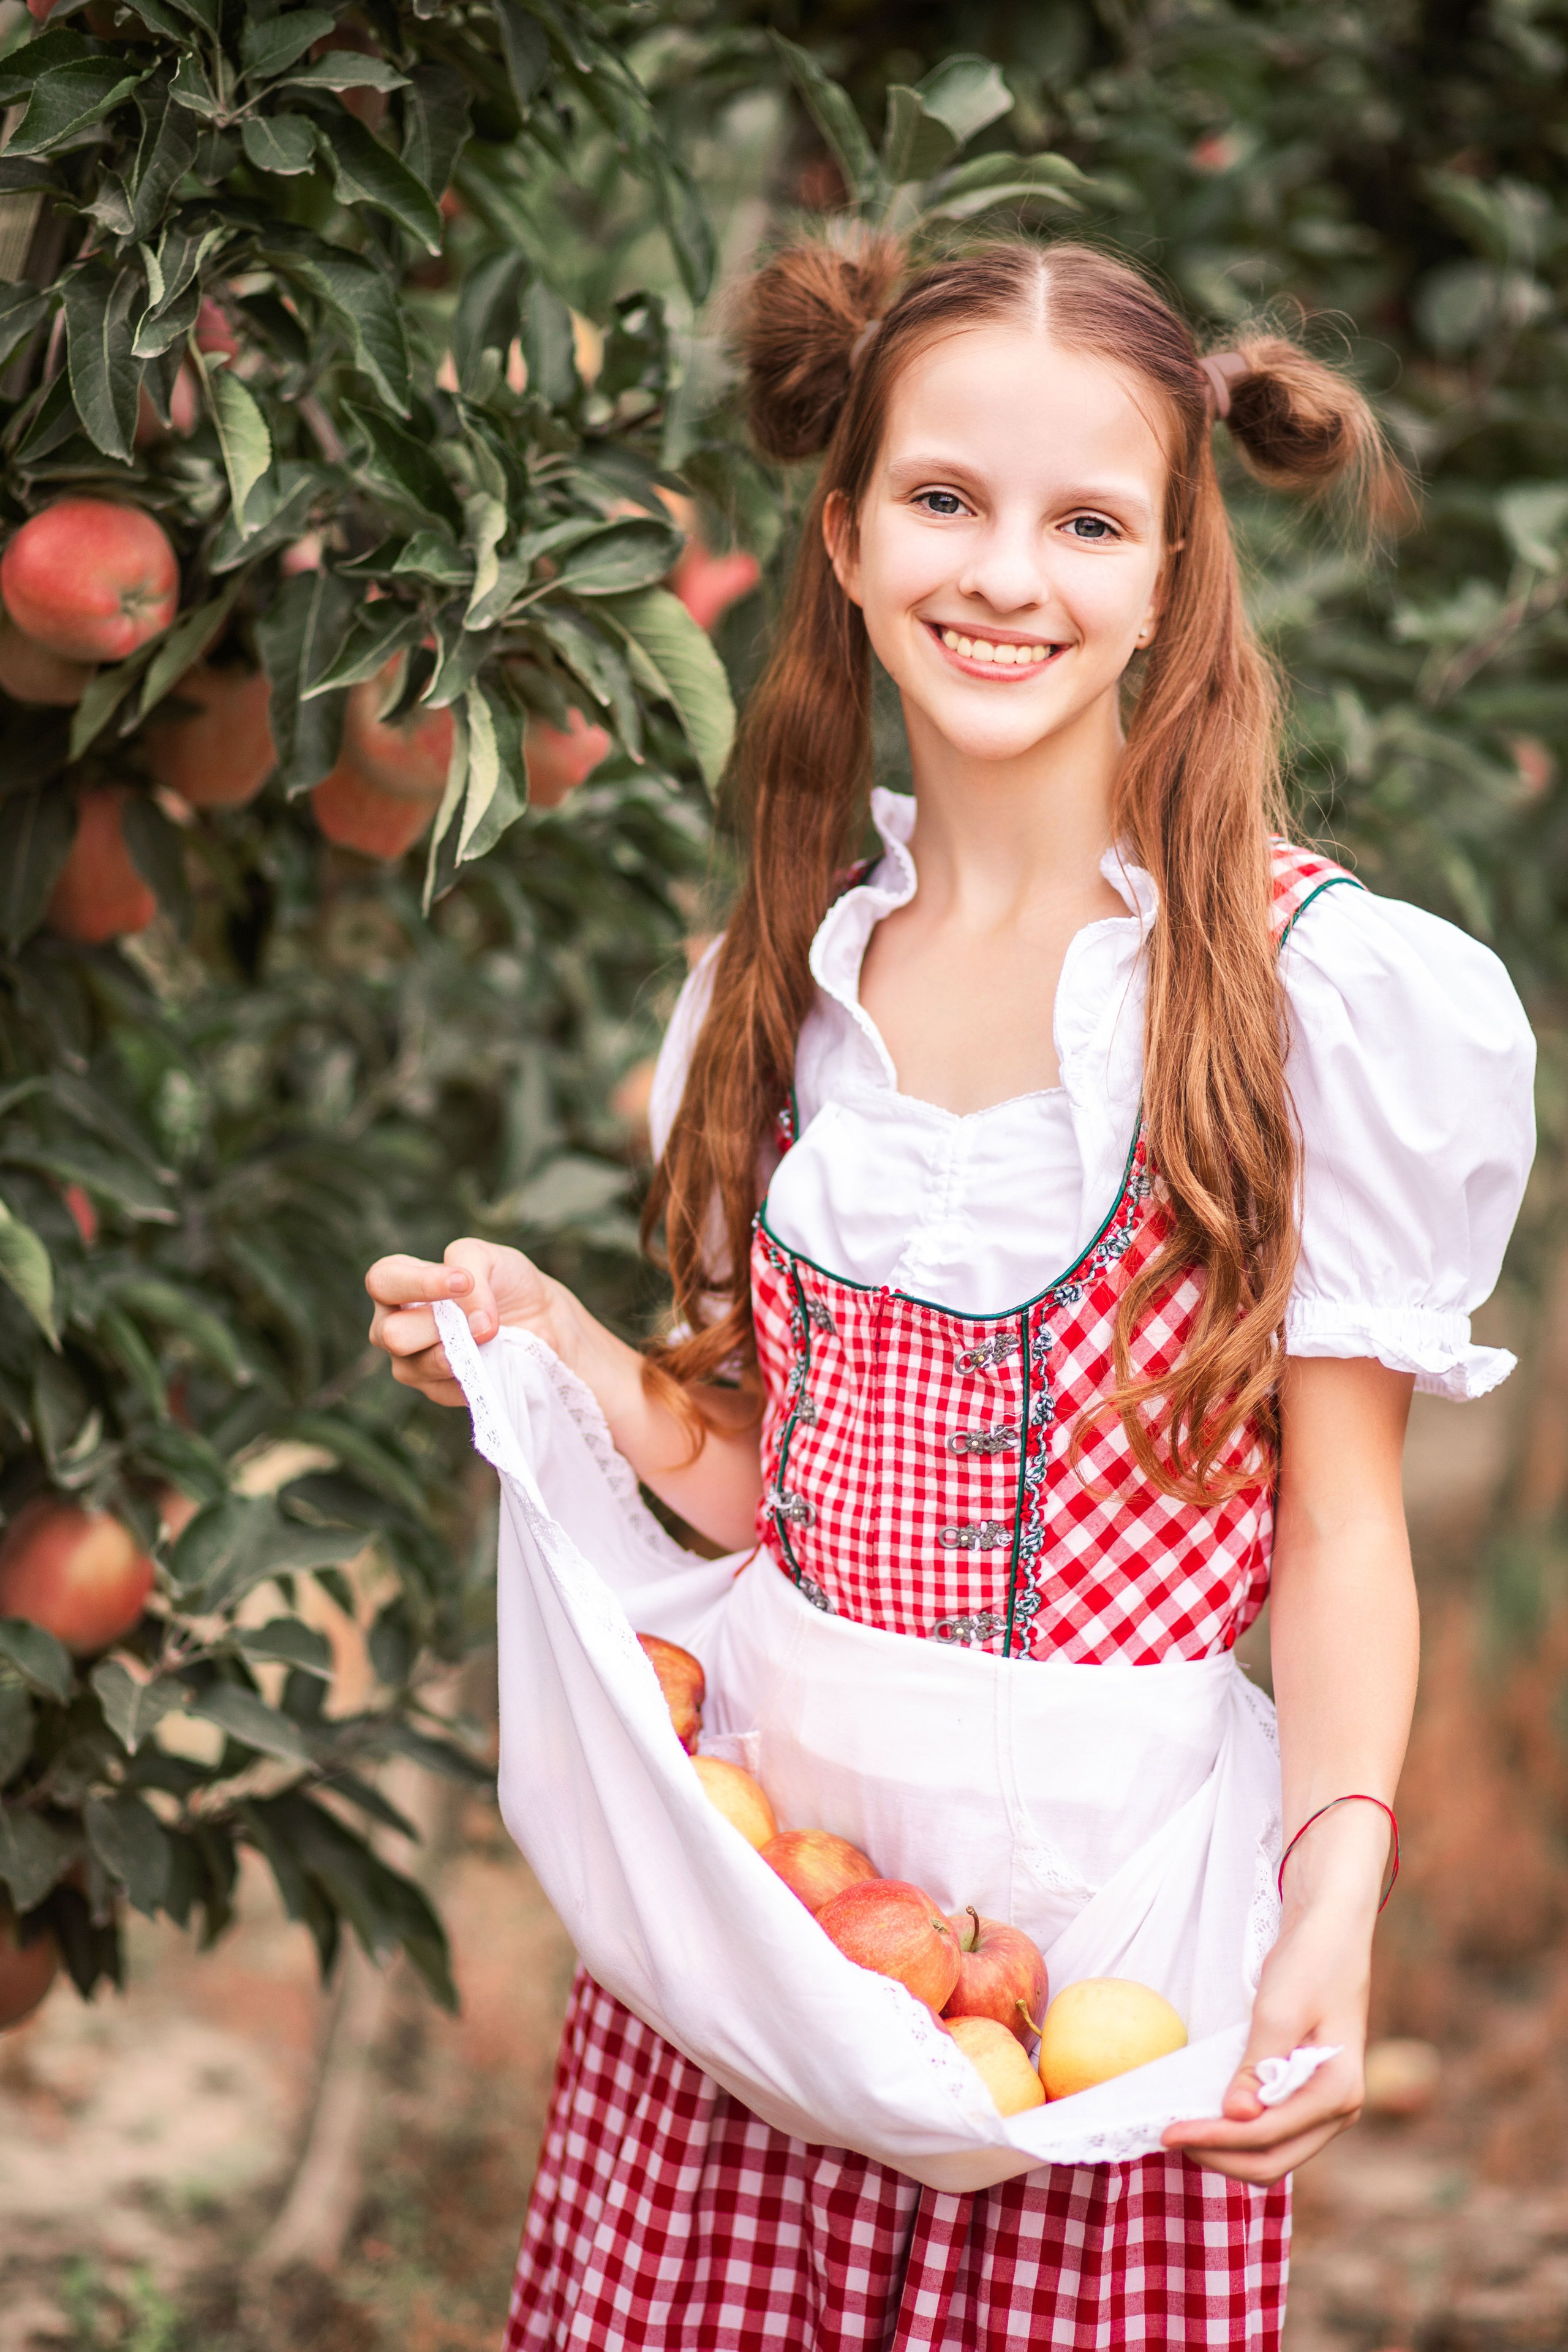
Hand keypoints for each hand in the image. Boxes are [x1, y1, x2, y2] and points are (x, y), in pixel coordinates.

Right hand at [365, 1239, 575, 1406]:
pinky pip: (447, 1388)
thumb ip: (470, 1270)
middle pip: (391, 1334)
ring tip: (487, 1337)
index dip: (419, 1283)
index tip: (463, 1282)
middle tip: (475, 1321)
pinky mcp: (437, 1391)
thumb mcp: (487, 1257)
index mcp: (395, 1283)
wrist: (540, 1315)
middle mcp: (392, 1324)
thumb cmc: (503, 1280)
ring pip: (416, 1365)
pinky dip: (474, 1370)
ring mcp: (411, 1362)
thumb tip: (474, 1324)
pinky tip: (489, 1357)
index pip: (383, 1281)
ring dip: (459, 1350)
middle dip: (436, 1326)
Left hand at [1161, 1850, 1376, 2182]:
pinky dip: (1242, 2133)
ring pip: (1275, 2152)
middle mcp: (1339, 2110)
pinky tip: (1211, 2114)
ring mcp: (1328, 2106)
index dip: (1215, 2140)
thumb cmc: (1309, 1964)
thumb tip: (1236, 2116)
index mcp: (1337, 2093)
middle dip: (1220, 2155)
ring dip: (1229, 2149)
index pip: (1266, 2136)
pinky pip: (1275, 2129)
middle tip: (1170, 2135)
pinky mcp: (1311, 2094)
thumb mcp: (1278, 2011)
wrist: (1331, 1932)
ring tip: (1185, 2129)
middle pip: (1273, 2161)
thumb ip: (1257, 2067)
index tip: (1168, 2131)